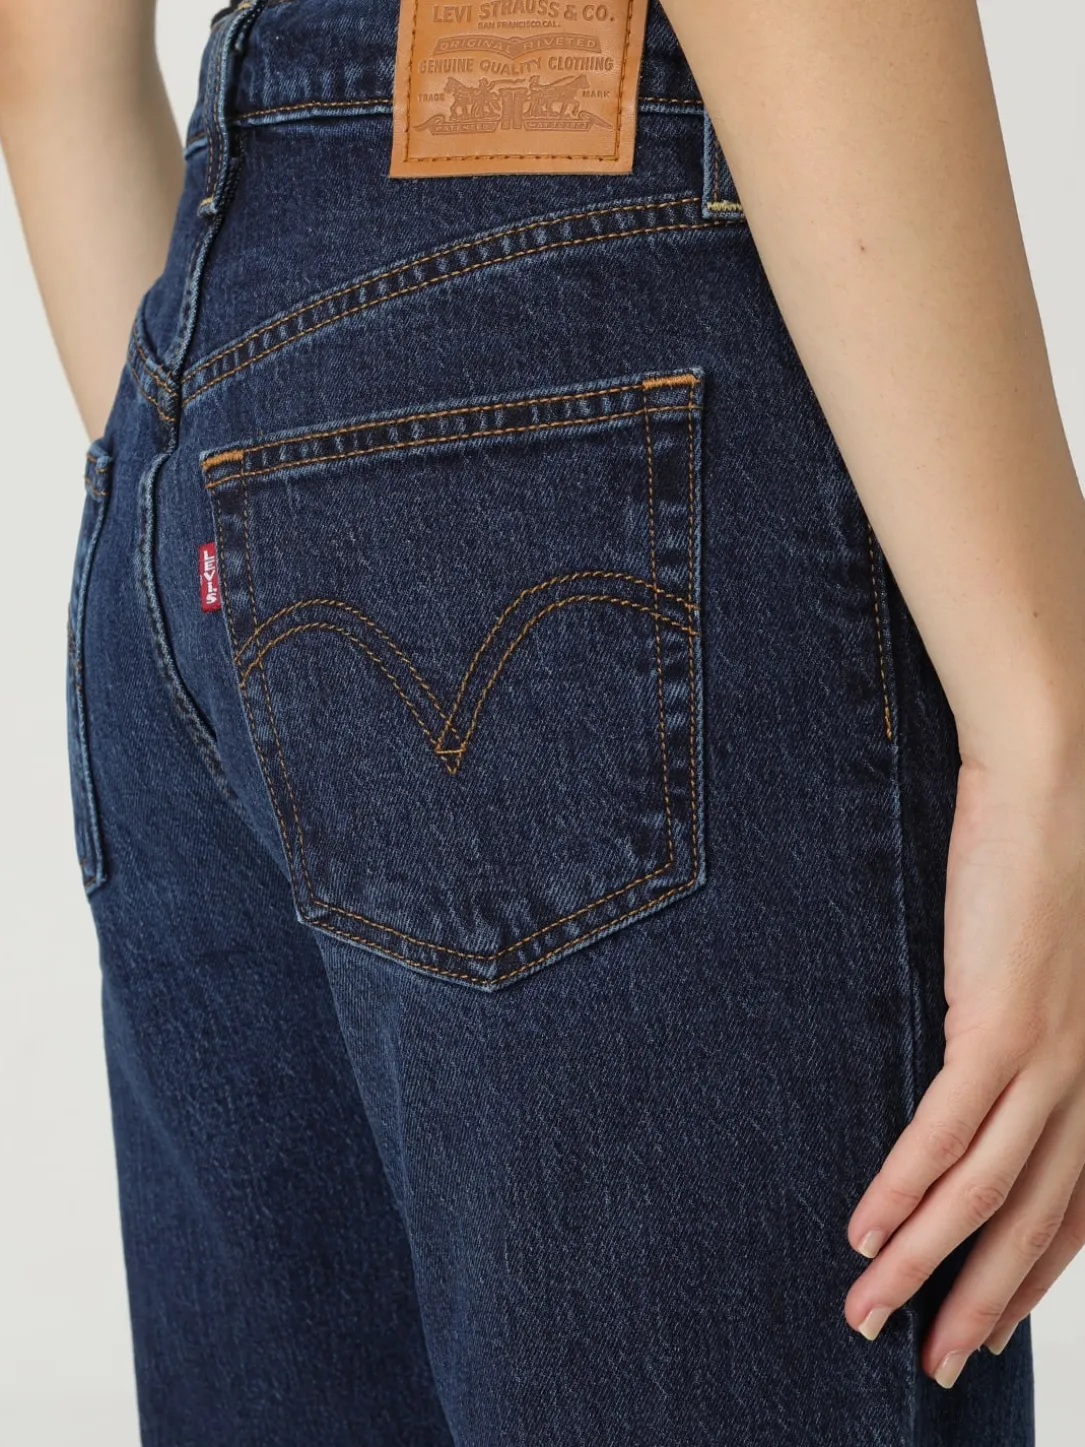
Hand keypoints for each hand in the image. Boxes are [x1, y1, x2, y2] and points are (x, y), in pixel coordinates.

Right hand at [843, 751, 1084, 1387]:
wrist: (1063, 783)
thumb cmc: (1053, 861)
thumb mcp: (1053, 965)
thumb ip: (1029, 1030)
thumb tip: (980, 1070)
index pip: (1074, 1206)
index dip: (1029, 1276)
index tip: (989, 1326)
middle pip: (1033, 1223)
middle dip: (979, 1304)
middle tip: (932, 1363)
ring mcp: (1052, 1058)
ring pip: (986, 1194)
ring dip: (925, 1267)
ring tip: (872, 1318)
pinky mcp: (1002, 1025)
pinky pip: (946, 1132)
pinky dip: (904, 1190)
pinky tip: (867, 1231)